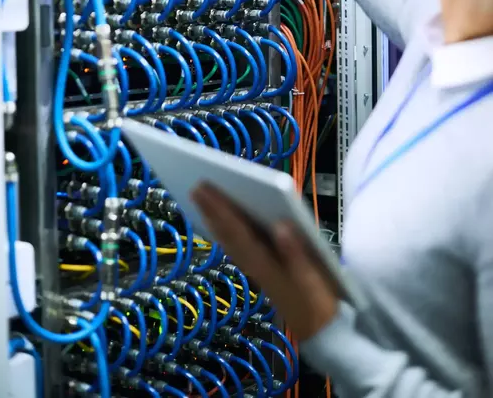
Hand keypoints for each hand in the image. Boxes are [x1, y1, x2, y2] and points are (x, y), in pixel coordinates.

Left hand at [192, 183, 337, 341]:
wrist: (319, 330)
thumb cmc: (317, 300)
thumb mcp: (312, 278)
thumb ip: (297, 253)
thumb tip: (282, 225)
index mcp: (265, 263)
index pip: (238, 231)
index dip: (221, 209)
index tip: (205, 189)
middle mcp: (254, 264)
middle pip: (229, 233)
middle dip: (212, 209)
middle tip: (195, 185)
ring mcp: (256, 267)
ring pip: (230, 240)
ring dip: (215, 219)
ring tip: (201, 199)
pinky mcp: (261, 269)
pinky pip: (237, 246)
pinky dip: (225, 232)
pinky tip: (221, 223)